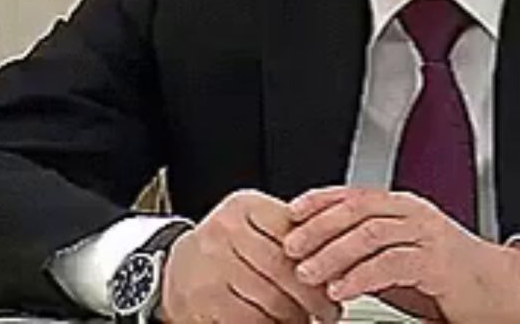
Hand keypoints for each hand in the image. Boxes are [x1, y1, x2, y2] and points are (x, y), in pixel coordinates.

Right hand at [159, 189, 340, 322]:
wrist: (181, 268)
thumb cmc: (230, 246)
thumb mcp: (256, 225)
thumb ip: (291, 234)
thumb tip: (337, 261)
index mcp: (245, 207)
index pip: (293, 232)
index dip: (321, 258)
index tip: (338, 277)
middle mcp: (225, 231)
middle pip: (284, 268)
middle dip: (314, 296)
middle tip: (330, 311)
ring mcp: (211, 265)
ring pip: (269, 298)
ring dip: (295, 316)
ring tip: (307, 319)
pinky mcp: (203, 299)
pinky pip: (249, 319)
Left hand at [283, 187, 519, 323]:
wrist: (501, 293)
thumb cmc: (447, 279)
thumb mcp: (398, 258)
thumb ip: (367, 251)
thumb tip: (320, 254)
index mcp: (403, 207)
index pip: (354, 194)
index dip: (320, 200)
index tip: (290, 213)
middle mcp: (414, 213)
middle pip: (357, 208)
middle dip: (319, 227)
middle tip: (291, 248)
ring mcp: (428, 235)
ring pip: (370, 232)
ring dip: (333, 252)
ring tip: (308, 273)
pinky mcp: (438, 262)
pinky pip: (392, 263)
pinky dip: (360, 276)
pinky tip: (340, 290)